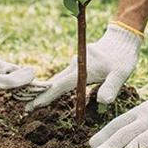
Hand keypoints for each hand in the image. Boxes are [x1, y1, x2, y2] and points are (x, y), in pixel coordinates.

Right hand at [26, 22, 142, 110]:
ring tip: (32, 103)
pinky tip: (49, 93)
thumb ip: (111, 88)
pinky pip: (64, 76)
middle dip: (39, 95)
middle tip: (25, 109)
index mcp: (82, 69)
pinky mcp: (77, 64)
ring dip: (46, 90)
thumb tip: (102, 103)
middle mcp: (74, 66)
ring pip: (58, 79)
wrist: (122, 38)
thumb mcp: (121, 74)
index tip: (31, 105)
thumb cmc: (122, 57)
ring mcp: (75, 64)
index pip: (60, 86)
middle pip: (54, 82)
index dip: (45, 96)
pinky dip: (55, 85)